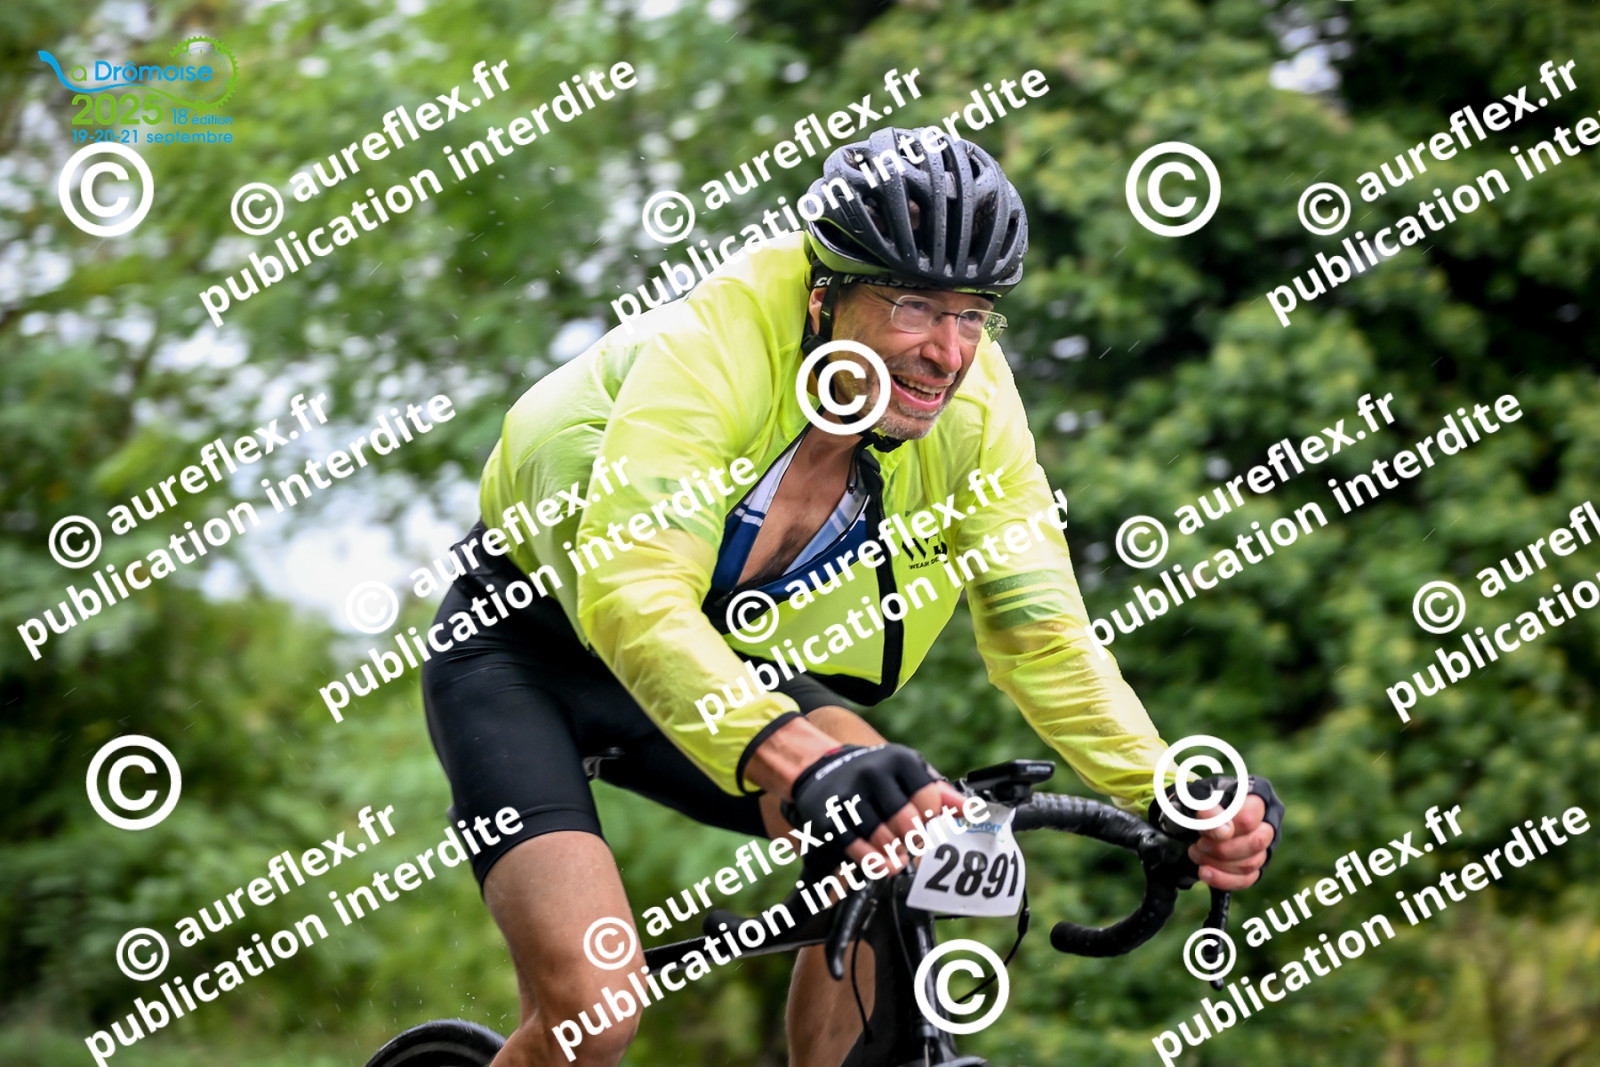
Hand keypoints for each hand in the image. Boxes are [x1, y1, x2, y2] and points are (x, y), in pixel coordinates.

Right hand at [785, 742, 966, 876]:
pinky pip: (857, 848)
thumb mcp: (907, 774)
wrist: (820, 769)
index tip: (929, 826)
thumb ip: (940, 792)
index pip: (929, 800)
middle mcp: (873, 773)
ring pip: (884, 838)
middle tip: (915, 846)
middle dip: (915, 840)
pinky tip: (885, 865)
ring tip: (899, 857)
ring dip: (896, 854)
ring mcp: (850, 795)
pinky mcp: (829, 818)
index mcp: (898, 761)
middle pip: (908, 822)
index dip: (933, 820)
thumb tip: (973, 811)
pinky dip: (874, 862)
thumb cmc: (875, 776)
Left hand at [1189, 795, 1274, 889]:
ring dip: (1218, 863)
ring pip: (1252, 862)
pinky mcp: (1257, 865)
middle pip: (1257, 841)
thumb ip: (1205, 806)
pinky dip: (1223, 879)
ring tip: (1195, 852)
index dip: (1227, 825)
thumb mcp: (1190, 797)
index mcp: (1255, 794)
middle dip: (1223, 848)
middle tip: (1199, 844)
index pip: (1252, 814)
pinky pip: (1248, 878)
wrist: (1184, 822)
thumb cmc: (1192, 804)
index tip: (1203, 830)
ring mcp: (1265, 844)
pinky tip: (1204, 872)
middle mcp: (1267, 818)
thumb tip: (1225, 830)